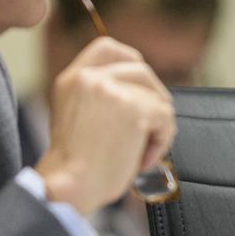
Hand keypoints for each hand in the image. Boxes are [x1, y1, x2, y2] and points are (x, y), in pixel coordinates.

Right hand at [35, 36, 175, 213]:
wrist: (69, 187)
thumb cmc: (75, 166)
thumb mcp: (78, 117)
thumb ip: (100, 97)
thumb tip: (141, 92)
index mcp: (72, 78)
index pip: (108, 48)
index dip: (132, 63)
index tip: (141, 87)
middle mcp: (89, 78)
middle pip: (141, 70)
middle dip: (153, 99)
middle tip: (151, 130)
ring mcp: (111, 90)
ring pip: (157, 98)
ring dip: (157, 127)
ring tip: (140, 152)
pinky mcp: (133, 108)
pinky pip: (165, 119)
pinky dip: (161, 142)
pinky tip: (142, 159)